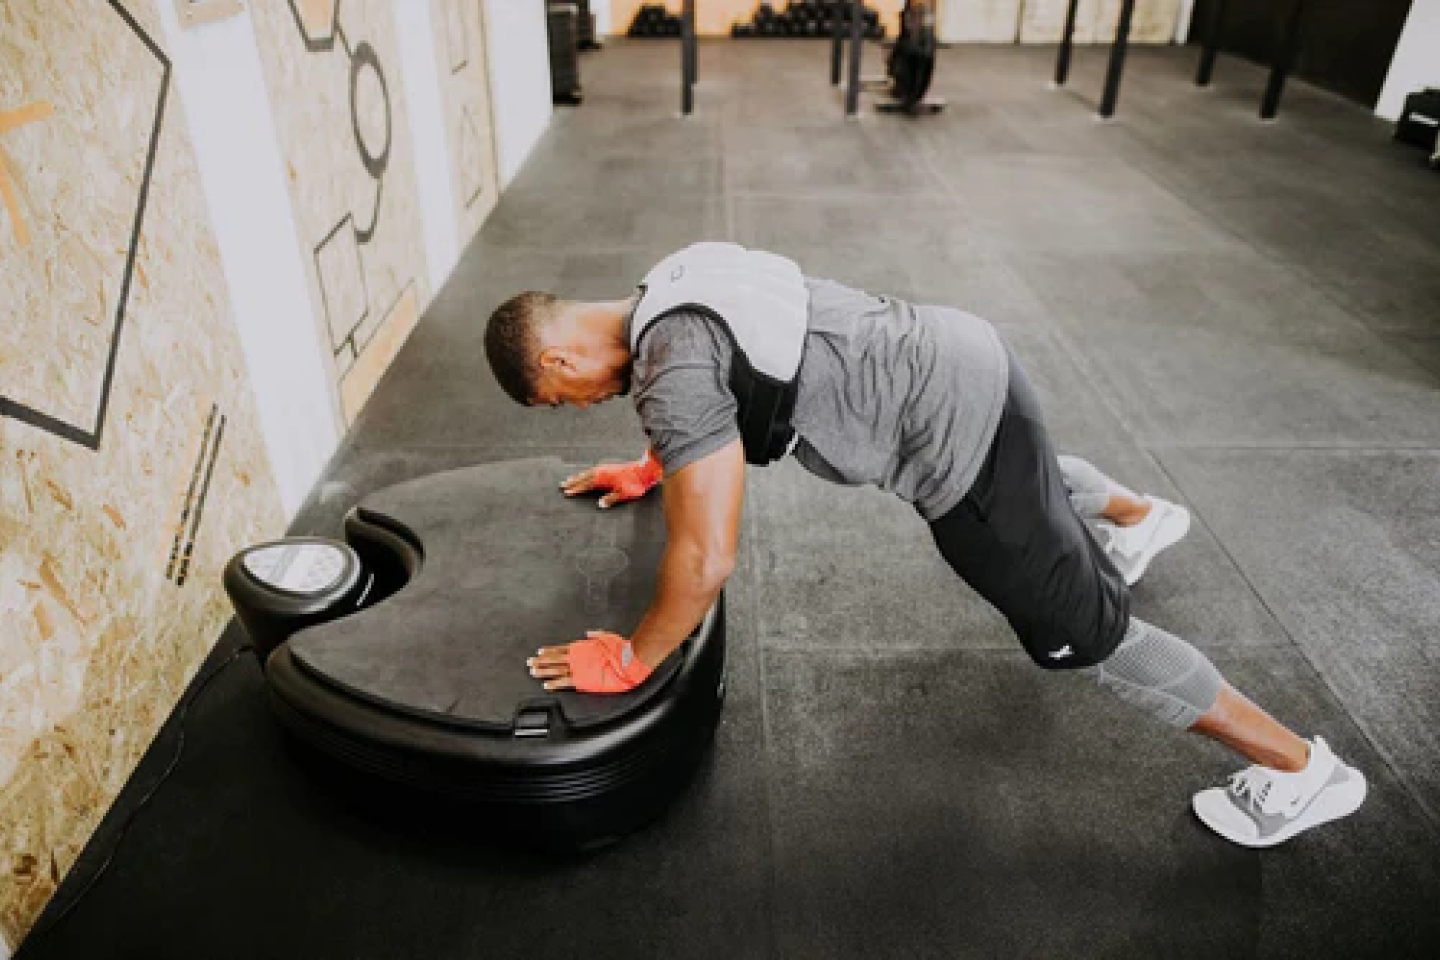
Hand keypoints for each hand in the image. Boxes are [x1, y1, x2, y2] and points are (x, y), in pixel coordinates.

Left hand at [527, 630, 653, 693]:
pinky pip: (564, 682)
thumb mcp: (607, 636)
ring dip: (543, 671)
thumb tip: (589, 633)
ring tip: (533, 672)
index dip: (549, 651)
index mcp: (582, 647)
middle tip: (529, 663)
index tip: (539, 652)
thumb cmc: (620, 650)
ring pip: (555, 669)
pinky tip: (546, 685)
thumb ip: (596, 635)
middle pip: (554, 659)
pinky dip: (554, 683)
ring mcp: (578, 668)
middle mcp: (577, 656)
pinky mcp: (582, 680)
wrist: (626, 661)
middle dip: (540, 661)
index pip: (560, 649)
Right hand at [560, 450, 662, 508]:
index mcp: (603, 478)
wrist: (644, 470)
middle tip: (561, 485)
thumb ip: (611, 499)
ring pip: (587, 473)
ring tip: (569, 480)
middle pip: (584, 477)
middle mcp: (602, 471)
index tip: (566, 493)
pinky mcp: (609, 468)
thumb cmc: (635, 484)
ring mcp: (605, 468)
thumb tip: (599, 505)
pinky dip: (586, 474)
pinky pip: (593, 471)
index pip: (586, 485)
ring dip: (578, 477)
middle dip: (573, 482)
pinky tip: (586, 476)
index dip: (576, 489)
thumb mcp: (624, 494)